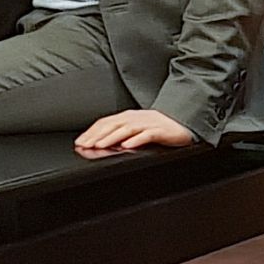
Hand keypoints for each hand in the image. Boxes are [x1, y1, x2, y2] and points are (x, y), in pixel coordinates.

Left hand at [74, 109, 196, 154]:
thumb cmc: (159, 129)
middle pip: (113, 125)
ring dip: (112, 138)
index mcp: (128, 117)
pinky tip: (126, 146)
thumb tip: (100, 144)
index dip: (91, 132)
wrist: (184, 123)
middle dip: (97, 136)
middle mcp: (136, 118)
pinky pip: (147, 135)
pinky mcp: (160, 131)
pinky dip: (136, 140)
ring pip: (126, 129)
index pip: (105, 122)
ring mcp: (148, 123)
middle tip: (85, 146)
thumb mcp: (137, 129)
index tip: (79, 142)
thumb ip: (121, 134)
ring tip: (100, 146)